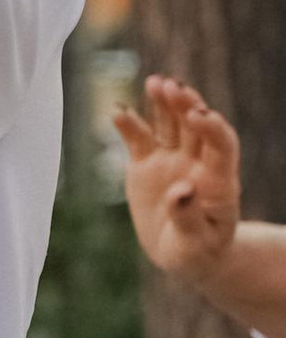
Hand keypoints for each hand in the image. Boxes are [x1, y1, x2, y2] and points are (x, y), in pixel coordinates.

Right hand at [113, 75, 241, 285]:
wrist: (182, 254)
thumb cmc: (197, 252)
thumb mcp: (195, 244)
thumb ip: (189, 218)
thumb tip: (180, 190)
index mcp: (218, 180)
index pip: (222, 143)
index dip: (212, 127)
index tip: (199, 116)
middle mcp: (197, 161)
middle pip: (195, 125)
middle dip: (186, 104)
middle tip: (172, 88)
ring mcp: (171, 159)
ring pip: (169, 123)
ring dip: (163, 102)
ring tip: (154, 82)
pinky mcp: (145, 164)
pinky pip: (138, 138)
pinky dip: (129, 123)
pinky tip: (117, 110)